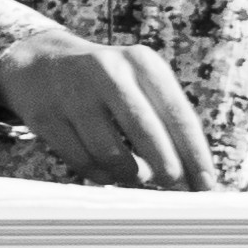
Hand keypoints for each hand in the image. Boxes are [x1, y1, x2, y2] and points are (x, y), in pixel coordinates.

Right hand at [0, 23, 204, 187]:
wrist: (41, 62)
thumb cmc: (109, 81)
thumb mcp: (141, 83)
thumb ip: (167, 122)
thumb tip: (194, 176)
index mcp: (142, 63)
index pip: (179, 115)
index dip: (195, 155)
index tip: (206, 184)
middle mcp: (108, 72)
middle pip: (146, 132)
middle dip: (166, 167)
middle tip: (174, 185)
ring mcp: (73, 94)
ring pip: (111, 154)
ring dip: (130, 175)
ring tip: (137, 176)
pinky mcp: (46, 116)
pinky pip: (82, 161)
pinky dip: (102, 176)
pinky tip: (110, 173)